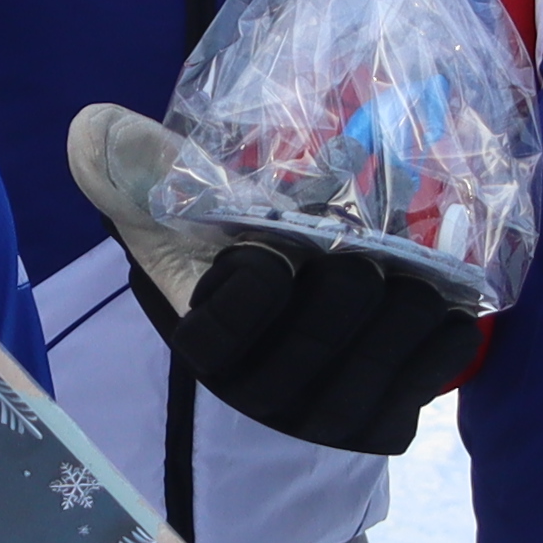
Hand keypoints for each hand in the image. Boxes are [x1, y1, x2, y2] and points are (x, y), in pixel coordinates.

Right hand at [68, 100, 485, 451]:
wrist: (281, 288)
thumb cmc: (222, 241)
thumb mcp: (171, 201)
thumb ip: (133, 165)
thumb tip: (93, 126)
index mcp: (204, 339)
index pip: (219, 336)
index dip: (252, 296)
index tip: (272, 251)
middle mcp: (259, 391)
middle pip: (308, 354)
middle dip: (343, 296)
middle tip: (364, 253)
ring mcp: (320, 413)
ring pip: (368, 380)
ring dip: (402, 323)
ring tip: (418, 276)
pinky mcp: (378, 416)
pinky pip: (416, 395)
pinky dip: (439, 353)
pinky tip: (449, 312)